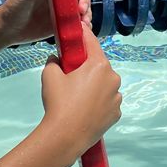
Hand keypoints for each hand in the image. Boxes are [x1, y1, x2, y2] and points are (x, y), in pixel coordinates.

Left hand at [0, 0, 90, 46]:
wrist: (8, 30)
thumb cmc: (13, 7)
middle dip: (85, 0)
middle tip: (80, 10)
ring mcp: (63, 11)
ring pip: (83, 8)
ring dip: (87, 13)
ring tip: (84, 22)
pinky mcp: (63, 25)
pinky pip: (78, 23)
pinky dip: (84, 26)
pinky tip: (83, 29)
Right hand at [38, 25, 122, 164]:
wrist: (66, 136)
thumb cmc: (58, 102)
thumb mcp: (49, 75)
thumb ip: (54, 61)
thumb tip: (57, 59)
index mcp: (99, 65)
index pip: (91, 41)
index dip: (82, 34)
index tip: (77, 29)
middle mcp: (113, 78)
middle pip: (99, 65)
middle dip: (87, 66)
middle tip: (71, 75)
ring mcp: (117, 97)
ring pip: (105, 84)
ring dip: (94, 85)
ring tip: (77, 97)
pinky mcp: (117, 113)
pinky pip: (107, 101)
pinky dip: (99, 102)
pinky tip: (85, 110)